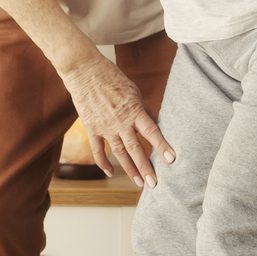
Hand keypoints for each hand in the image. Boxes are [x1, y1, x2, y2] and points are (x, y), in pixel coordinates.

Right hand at [61, 53, 174, 186]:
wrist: (85, 71)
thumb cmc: (112, 78)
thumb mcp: (134, 91)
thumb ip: (142, 110)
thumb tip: (153, 124)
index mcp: (134, 110)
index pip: (151, 132)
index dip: (162, 146)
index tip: (171, 160)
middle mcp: (120, 122)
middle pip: (135, 149)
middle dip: (146, 168)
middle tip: (154, 184)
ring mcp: (105, 127)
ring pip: (119, 153)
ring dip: (129, 169)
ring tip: (139, 183)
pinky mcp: (92, 128)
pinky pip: (98, 150)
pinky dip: (104, 163)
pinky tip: (111, 173)